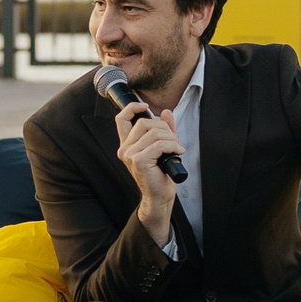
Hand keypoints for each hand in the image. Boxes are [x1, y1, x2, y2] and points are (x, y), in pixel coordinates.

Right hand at [114, 101, 182, 241]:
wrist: (160, 195)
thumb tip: (166, 112)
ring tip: (177, 148)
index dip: (132, 108)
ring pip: (154, 133)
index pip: (122, 119)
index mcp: (128, 144)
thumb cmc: (160, 174)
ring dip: (171, 139)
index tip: (146, 106)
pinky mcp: (138, 160)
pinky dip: (172, 146)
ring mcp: (130, 155)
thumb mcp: (163, 147)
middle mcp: (125, 149)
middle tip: (173, 141)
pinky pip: (159, 144)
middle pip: (145, 122)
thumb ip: (164, 130)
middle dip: (165, 128)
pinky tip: (178, 152)